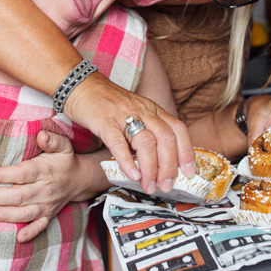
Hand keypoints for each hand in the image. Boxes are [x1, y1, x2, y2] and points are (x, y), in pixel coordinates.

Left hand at [0, 131, 110, 242]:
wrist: (80, 178)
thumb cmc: (64, 159)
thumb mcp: (63, 144)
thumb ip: (52, 139)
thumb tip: (41, 134)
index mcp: (45, 170)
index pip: (22, 173)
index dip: (3, 175)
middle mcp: (45, 189)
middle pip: (18, 195)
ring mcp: (47, 204)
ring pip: (25, 212)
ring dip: (6, 215)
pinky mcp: (49, 215)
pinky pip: (40, 226)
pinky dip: (31, 232)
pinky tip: (19, 238)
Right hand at [64, 72, 195, 193]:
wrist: (81, 84)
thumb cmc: (107, 102)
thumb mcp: (135, 111)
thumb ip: (146, 130)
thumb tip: (157, 161)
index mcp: (152, 109)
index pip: (178, 130)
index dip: (186, 153)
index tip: (189, 173)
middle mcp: (143, 110)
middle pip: (166, 139)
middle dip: (169, 167)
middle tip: (166, 186)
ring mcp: (124, 115)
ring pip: (147, 142)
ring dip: (151, 168)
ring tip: (148, 185)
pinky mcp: (104, 121)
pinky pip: (119, 142)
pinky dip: (127, 161)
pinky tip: (132, 174)